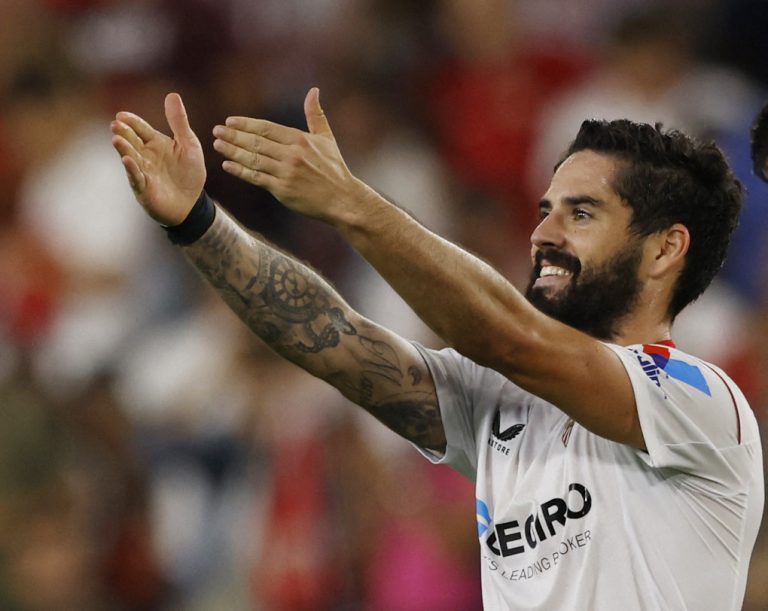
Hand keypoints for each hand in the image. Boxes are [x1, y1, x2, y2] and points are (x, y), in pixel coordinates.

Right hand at [111, 93, 205, 225]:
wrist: (192, 202)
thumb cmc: (189, 173)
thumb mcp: (188, 144)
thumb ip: (179, 122)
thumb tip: (172, 95)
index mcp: (155, 143)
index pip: (140, 129)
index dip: (132, 122)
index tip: (122, 115)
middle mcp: (145, 156)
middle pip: (132, 141)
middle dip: (123, 133)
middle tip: (115, 124)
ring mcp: (143, 171)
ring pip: (130, 157)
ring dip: (123, 149)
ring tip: (116, 139)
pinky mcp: (144, 188)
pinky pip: (136, 177)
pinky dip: (132, 169)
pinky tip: (127, 160)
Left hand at [211, 88, 369, 224]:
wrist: (342, 199)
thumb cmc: (334, 169)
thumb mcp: (327, 139)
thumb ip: (316, 115)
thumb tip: (314, 90)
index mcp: (300, 140)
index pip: (266, 128)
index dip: (246, 124)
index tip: (230, 121)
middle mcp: (291, 154)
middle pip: (256, 142)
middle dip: (234, 136)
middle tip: (216, 131)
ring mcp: (286, 173)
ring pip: (253, 159)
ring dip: (232, 151)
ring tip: (218, 145)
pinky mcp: (282, 190)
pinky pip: (256, 178)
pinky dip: (240, 171)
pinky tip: (228, 165)